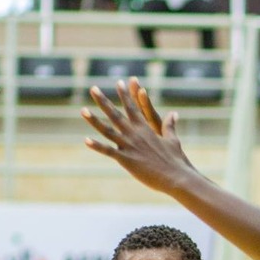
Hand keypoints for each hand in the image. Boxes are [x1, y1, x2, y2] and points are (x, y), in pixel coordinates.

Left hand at [84, 80, 201, 195]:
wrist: (176, 176)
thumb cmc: (175, 160)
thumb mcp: (173, 140)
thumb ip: (170, 126)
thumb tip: (173, 114)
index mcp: (145, 128)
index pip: (132, 108)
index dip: (125, 95)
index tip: (119, 82)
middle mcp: (135, 134)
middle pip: (115, 114)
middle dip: (103, 101)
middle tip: (93, 89)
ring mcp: (130, 146)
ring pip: (108, 131)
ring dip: (94, 120)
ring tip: (83, 110)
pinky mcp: (127, 160)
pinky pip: (109, 152)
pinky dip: (98, 146)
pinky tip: (86, 140)